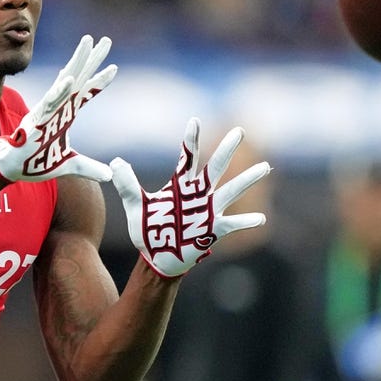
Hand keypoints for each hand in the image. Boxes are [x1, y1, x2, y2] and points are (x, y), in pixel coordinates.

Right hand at [0, 35, 116, 181]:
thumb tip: (109, 175)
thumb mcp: (71, 165)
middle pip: (79, 76)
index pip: (86, 92)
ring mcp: (48, 109)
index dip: (99, 81)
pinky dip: (59, 90)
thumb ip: (89, 167)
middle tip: (105, 40)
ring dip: (77, 61)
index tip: (114, 67)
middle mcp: (59, 106)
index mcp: (66, 114)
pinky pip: (50, 101)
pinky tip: (69, 78)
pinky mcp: (37, 117)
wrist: (14, 168)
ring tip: (88, 42)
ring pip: (66, 79)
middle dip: (92, 58)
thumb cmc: (37, 162)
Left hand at [109, 118, 270, 277]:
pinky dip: (246, 221)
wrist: (158, 259)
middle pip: (216, 167)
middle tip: (239, 130)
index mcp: (181, 186)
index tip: (195, 121)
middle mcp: (199, 195)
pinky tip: (261, 219)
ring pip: (231, 190)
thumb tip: (115, 161)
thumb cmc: (149, 232)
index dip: (191, 139)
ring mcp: (209, 211)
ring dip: (247, 179)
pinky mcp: (213, 230)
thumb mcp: (135, 207)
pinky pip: (232, 223)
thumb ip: (127, 185)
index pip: (188, 157)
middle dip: (227, 149)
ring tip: (265, 167)